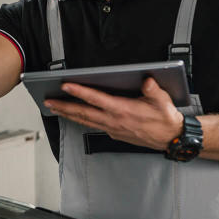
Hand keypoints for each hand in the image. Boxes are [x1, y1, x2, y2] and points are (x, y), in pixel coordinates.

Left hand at [43, 77, 184, 150]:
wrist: (170, 138)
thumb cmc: (165, 118)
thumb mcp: (162, 101)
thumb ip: (152, 89)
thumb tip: (147, 80)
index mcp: (122, 110)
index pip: (96, 99)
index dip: (79, 92)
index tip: (65, 86)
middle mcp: (113, 121)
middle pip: (83, 113)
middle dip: (63, 106)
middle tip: (47, 101)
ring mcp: (112, 128)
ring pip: (85, 121)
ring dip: (68, 114)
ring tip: (53, 108)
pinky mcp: (114, 133)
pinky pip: (92, 126)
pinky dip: (80, 120)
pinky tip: (73, 116)